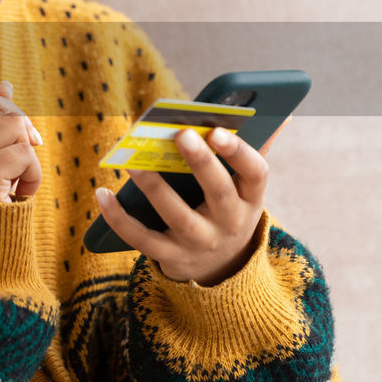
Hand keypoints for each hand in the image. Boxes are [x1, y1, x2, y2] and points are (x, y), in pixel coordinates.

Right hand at [0, 80, 42, 203]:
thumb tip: (4, 85)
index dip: (11, 114)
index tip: (19, 140)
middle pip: (4, 111)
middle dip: (22, 136)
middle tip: (19, 166)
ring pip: (16, 128)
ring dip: (28, 157)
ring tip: (15, 182)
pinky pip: (25, 154)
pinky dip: (34, 175)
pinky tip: (19, 194)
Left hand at [95, 125, 269, 285]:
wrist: (221, 267)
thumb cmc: (227, 208)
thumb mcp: (245, 187)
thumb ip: (254, 149)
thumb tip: (279, 114)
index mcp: (250, 198)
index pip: (255, 173)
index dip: (239, 152)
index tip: (217, 130)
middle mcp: (230, 223)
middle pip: (218, 192)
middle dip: (200, 163)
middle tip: (180, 133)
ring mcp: (200, 244)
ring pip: (177, 216)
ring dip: (154, 187)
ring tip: (133, 161)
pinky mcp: (171, 258)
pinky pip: (142, 239)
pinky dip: (119, 219)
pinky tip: (102, 194)